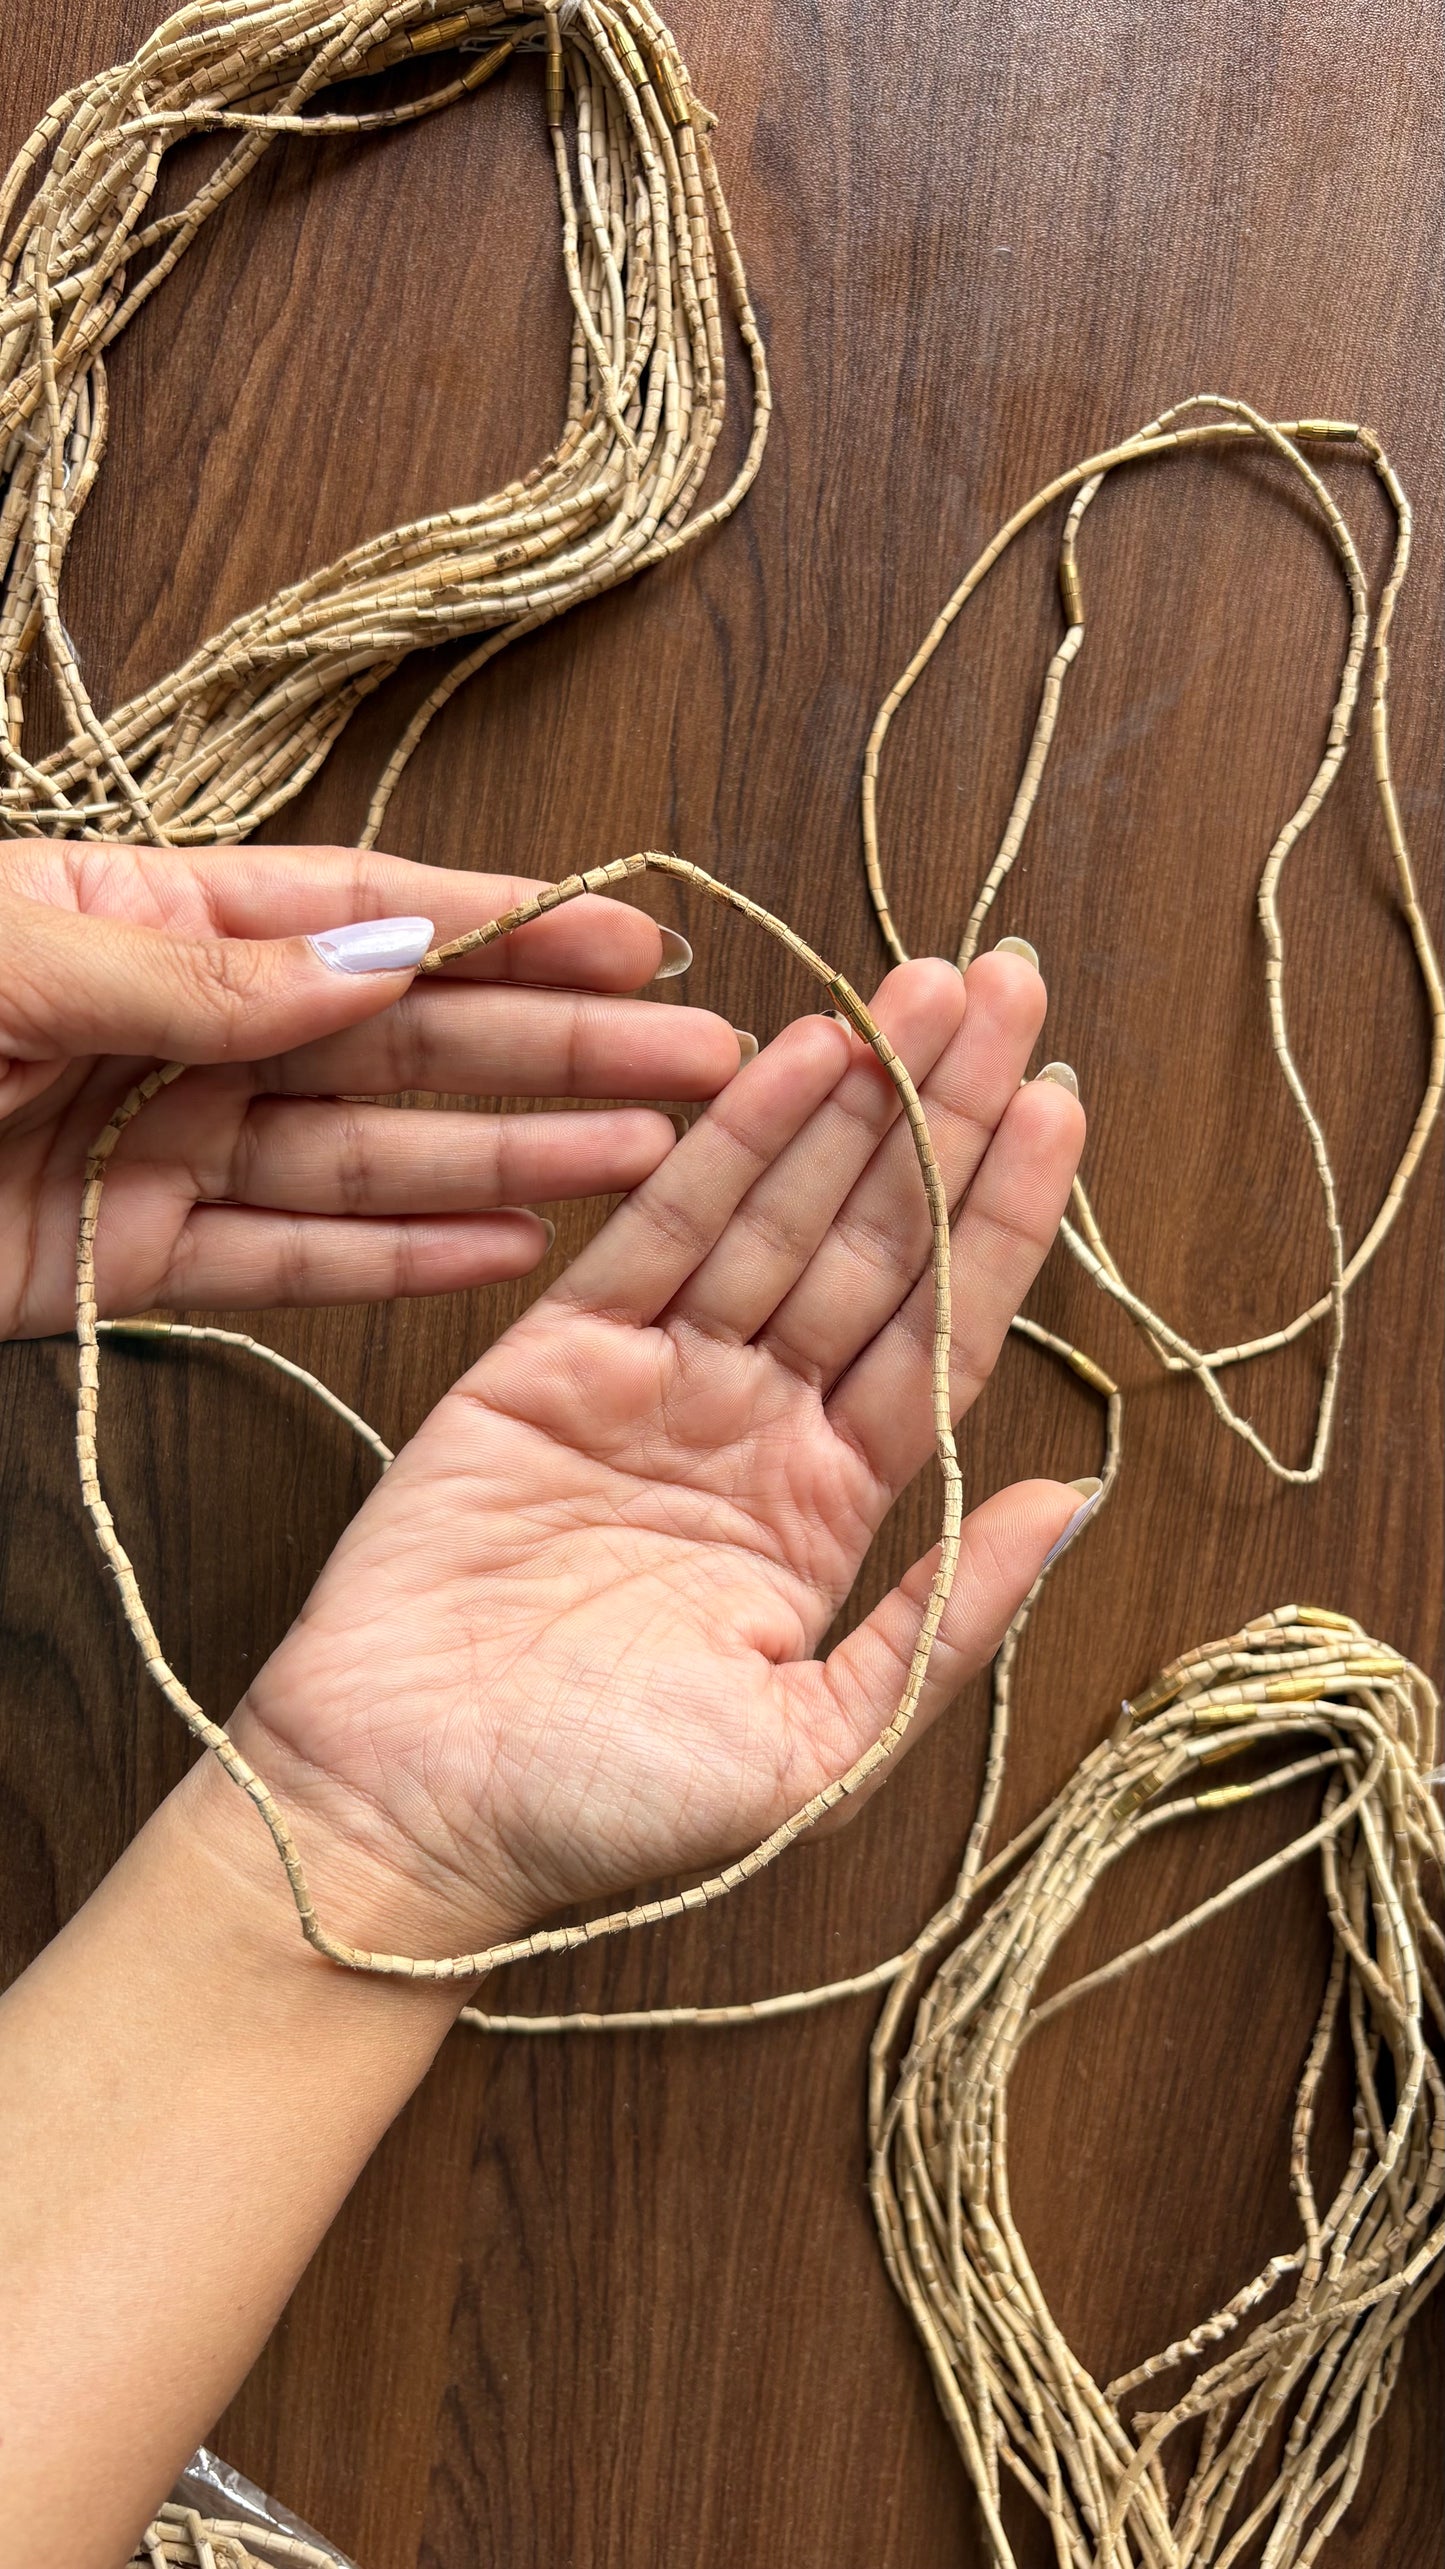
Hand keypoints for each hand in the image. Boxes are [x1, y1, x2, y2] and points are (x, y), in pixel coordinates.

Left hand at [0, 838, 743, 1336]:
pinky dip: (397, 1259)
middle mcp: (174, 1028)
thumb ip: (191, 971)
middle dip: (556, 1051)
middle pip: (402, 1036)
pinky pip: (283, 1261)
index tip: (637, 942)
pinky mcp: (115, 1267)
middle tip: (703, 1072)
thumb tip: (378, 956)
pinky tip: (511, 1247)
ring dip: (514, 1158)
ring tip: (649, 1165)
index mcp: (145, 911)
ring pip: (369, 1153)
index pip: (363, 912)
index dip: (511, 926)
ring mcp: (150, 1149)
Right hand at [217, 950, 1087, 1963]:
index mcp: (829, 1509)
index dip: (1003, 1216)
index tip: (1062, 1100)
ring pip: (779, 1216)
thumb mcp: (819, 1744)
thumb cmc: (606, 1809)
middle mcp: (754, 1427)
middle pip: (875, 1244)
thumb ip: (945, 1618)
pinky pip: (656, 1235)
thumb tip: (1070, 1497)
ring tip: (927, 989)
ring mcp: (655, 1384)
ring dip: (854, 1100)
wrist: (408, 1818)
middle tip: (1011, 987)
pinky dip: (726, 1147)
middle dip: (946, 1115)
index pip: (939, 1332)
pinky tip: (795, 1060)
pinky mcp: (548, 1359)